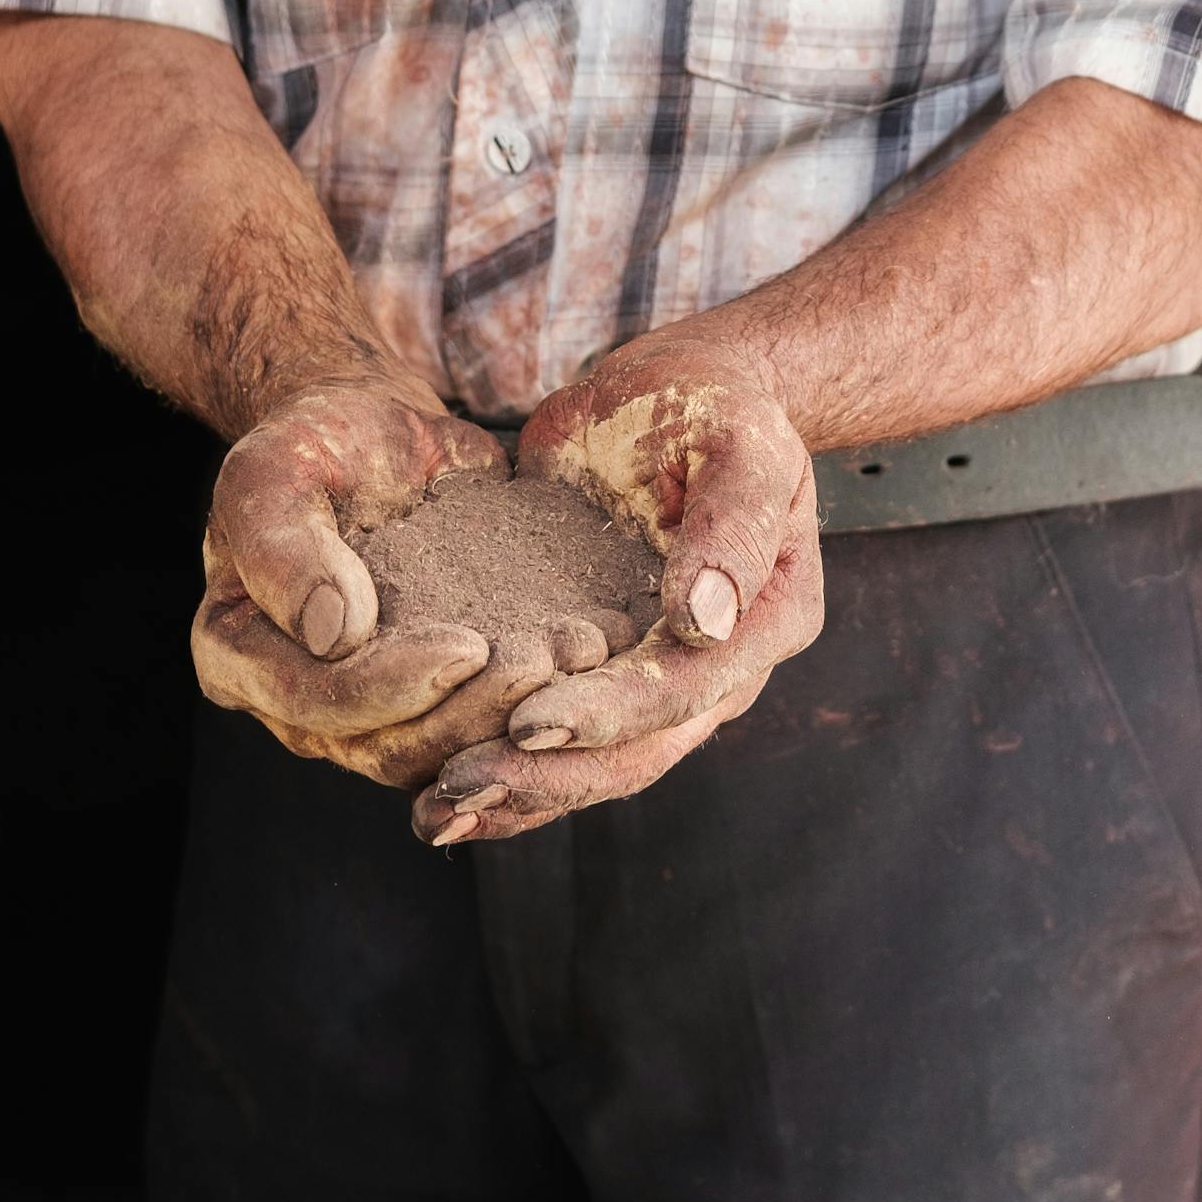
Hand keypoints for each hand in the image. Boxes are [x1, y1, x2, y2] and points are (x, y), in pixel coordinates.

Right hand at [189, 375, 622, 788]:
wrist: (373, 437)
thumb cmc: (316, 443)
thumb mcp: (276, 469)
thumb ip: (283, 545)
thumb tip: (333, 634)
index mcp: (237, 656)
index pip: (314, 701)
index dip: (390, 687)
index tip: (467, 646)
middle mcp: (297, 703)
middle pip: (384, 745)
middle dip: (468, 712)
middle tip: (544, 666)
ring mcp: (365, 711)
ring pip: (439, 751)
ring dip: (510, 718)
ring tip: (574, 665)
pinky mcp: (430, 697)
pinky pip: (477, 726)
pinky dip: (532, 705)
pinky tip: (587, 666)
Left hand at [410, 335, 821, 846]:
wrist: (677, 388)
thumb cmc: (714, 402)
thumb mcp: (738, 439)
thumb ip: (732, 522)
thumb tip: (706, 620)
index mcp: (766, 621)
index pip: (684, 689)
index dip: (610, 715)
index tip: (532, 720)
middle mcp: (717, 669)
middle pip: (636, 753)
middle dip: (547, 776)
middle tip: (460, 784)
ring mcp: (657, 675)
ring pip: (594, 764)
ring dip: (518, 794)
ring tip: (436, 813)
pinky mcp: (601, 665)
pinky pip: (559, 734)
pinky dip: (502, 764)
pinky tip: (436, 789)